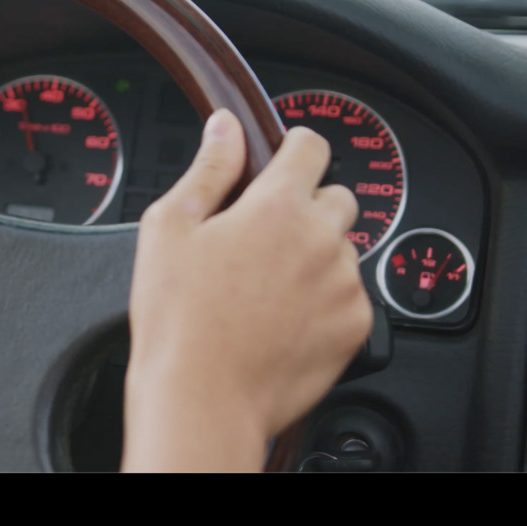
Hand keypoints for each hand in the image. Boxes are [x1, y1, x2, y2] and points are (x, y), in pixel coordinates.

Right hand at [121, 109, 371, 470]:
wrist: (203, 398)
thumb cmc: (178, 319)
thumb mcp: (170, 227)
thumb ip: (208, 168)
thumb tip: (226, 126)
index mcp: (276, 206)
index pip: (311, 147)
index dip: (292, 149)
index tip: (281, 162)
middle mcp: (321, 239)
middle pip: (336, 197)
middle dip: (305, 207)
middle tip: (262, 238)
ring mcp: (345, 284)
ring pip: (342, 249)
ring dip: (315, 255)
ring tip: (266, 288)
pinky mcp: (356, 326)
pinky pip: (351, 295)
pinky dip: (325, 300)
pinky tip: (283, 318)